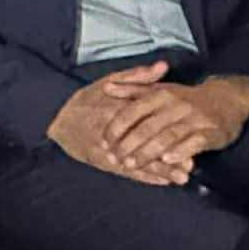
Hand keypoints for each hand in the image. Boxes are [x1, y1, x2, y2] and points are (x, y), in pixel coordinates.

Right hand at [46, 62, 193, 185]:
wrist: (59, 122)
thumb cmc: (86, 101)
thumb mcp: (108, 81)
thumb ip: (137, 76)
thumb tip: (162, 66)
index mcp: (114, 109)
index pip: (143, 120)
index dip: (165, 129)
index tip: (187, 135)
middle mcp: (111, 133)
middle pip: (143, 146)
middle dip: (166, 157)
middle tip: (189, 165)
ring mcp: (107, 151)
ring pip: (137, 163)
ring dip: (160, 172)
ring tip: (181, 179)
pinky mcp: (104, 163)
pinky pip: (127, 173)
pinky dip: (145, 178)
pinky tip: (163, 182)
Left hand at [101, 75, 248, 171]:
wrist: (227, 99)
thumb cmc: (185, 98)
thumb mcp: (158, 90)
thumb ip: (132, 90)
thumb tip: (106, 88)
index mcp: (160, 95)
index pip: (133, 111)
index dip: (117, 128)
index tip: (104, 142)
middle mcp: (176, 105)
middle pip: (147, 127)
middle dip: (128, 145)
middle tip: (115, 159)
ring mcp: (194, 118)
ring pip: (167, 136)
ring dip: (148, 152)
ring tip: (133, 164)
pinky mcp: (211, 131)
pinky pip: (194, 142)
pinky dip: (180, 151)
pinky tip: (167, 160)